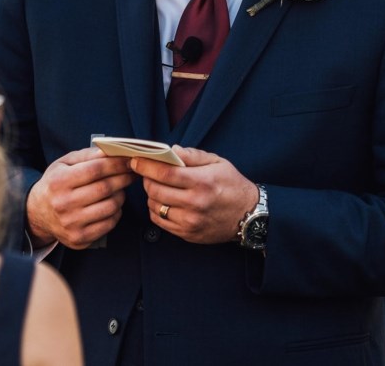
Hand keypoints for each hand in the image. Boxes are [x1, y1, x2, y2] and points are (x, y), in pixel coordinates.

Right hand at [26, 147, 134, 249]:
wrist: (37, 213)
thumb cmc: (55, 184)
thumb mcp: (64, 164)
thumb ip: (86, 156)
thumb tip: (109, 152)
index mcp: (59, 181)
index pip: (95, 170)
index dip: (116, 164)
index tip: (128, 160)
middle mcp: (63, 203)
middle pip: (105, 188)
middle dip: (123, 178)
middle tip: (131, 173)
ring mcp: (71, 223)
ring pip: (110, 206)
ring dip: (121, 195)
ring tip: (119, 189)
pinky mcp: (79, 238)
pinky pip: (109, 224)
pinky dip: (116, 212)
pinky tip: (112, 204)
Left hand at [132, 146, 258, 244]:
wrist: (249, 215)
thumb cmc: (232, 185)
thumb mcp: (217, 162)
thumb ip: (192, 155)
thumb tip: (170, 150)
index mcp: (202, 182)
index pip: (165, 173)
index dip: (146, 166)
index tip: (136, 161)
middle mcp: (195, 203)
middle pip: (155, 190)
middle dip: (146, 179)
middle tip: (147, 173)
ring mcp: (190, 221)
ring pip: (155, 207)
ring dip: (151, 195)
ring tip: (158, 187)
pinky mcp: (188, 234)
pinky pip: (160, 222)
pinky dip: (156, 210)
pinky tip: (163, 202)